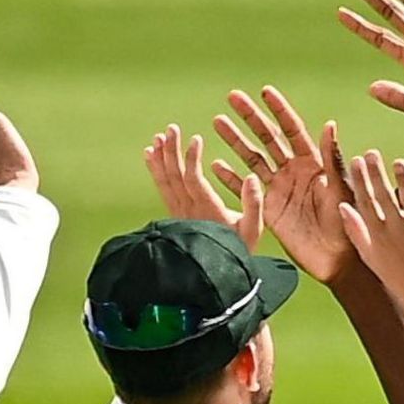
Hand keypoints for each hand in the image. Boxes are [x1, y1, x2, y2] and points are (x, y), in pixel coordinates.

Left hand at [143, 124, 262, 250]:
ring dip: (161, 158)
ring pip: (166, 181)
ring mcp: (179, 213)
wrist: (218, 274)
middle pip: (175, 176)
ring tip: (157, 138)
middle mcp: (188, 210)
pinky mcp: (175, 215)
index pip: (193, 179)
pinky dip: (155, 171)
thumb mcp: (254, 229)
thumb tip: (252, 177)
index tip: (196, 139)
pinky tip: (150, 156)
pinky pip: (162, 189)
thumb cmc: (239, 250)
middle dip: (172, 150)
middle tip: (171, 128)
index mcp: (207, 209)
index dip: (192, 159)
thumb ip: (254, 203)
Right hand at [211, 87, 356, 283]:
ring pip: (252, 157)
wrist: (336, 257)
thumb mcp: (340, 189)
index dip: (279, 110)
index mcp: (312, 162)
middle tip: (233, 97)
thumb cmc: (346, 222)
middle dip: (250, 117)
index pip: (292, 129)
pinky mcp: (267, 207)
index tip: (265, 91)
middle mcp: (293, 170)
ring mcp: (278, 188)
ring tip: (217, 122)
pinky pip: (245, 188)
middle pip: (267, 137)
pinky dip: (230, 178)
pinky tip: (214, 164)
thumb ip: (331, 159)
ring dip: (235, 140)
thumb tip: (330, 125)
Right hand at [338, 150, 403, 312]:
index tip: (356, 161)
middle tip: (372, 154)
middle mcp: (397, 232)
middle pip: (385, 198)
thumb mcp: (371, 257)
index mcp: (379, 236)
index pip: (367, 203)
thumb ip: (356, 231)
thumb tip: (342, 206)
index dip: (361, 182)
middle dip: (377, 175)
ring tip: (399, 163)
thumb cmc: (398, 277)